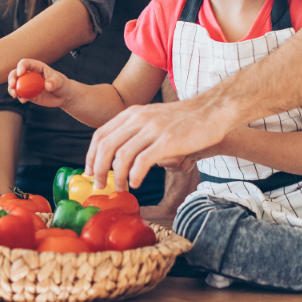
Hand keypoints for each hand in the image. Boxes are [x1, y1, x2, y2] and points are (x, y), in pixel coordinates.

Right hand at [7, 59, 69, 107]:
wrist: (64, 96)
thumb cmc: (62, 84)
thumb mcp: (60, 81)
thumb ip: (54, 82)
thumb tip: (47, 85)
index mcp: (37, 67)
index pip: (26, 63)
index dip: (21, 66)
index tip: (21, 73)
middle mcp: (30, 75)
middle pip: (16, 73)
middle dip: (12, 78)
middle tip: (12, 85)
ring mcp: (28, 85)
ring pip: (16, 85)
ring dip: (12, 89)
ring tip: (15, 94)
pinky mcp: (29, 95)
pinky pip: (21, 95)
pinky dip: (20, 97)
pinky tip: (23, 101)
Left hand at [87, 101, 227, 188]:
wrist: (211, 113)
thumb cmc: (182, 121)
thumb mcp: (152, 119)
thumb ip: (135, 132)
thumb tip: (118, 158)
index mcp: (131, 114)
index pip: (100, 135)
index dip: (90, 156)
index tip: (90, 172)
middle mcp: (138, 119)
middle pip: (105, 146)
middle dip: (99, 169)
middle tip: (101, 185)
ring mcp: (152, 129)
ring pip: (121, 156)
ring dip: (117, 176)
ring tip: (120, 187)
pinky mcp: (167, 141)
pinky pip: (142, 161)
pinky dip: (134, 176)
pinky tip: (136, 183)